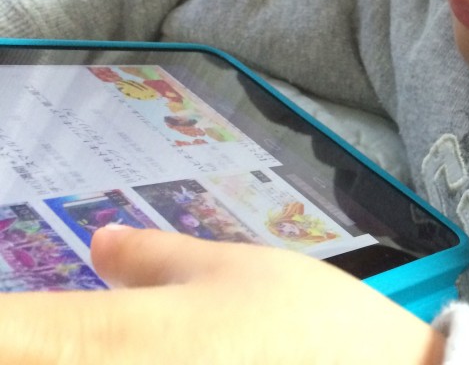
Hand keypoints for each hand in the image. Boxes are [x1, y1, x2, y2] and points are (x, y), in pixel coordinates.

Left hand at [0, 226, 444, 364]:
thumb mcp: (233, 270)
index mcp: (107, 339)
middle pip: (24, 356)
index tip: (12, 312)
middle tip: (55, 327)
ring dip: (58, 352)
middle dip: (27, 339)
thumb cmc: (309, 327)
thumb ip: (153, 259)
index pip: (0, 330)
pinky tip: (172, 358)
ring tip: (129, 341)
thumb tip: (99, 243)